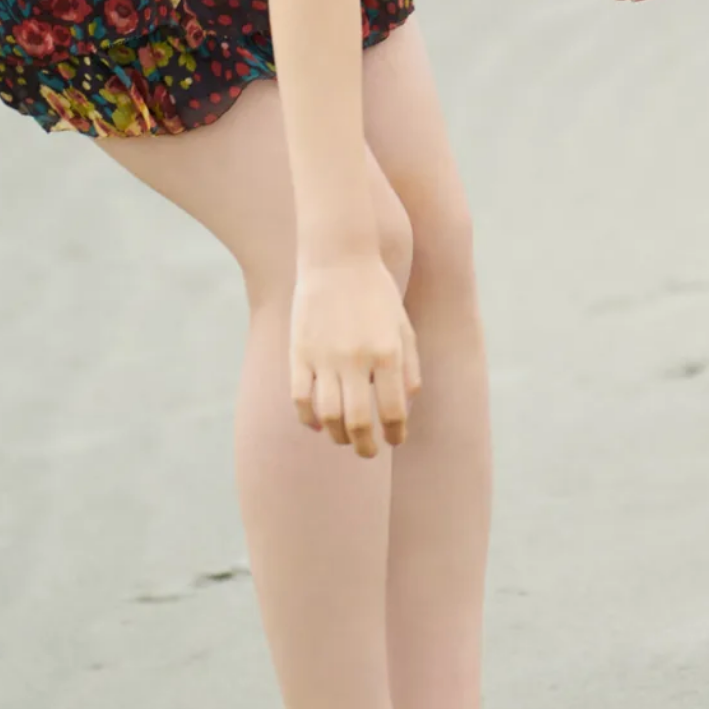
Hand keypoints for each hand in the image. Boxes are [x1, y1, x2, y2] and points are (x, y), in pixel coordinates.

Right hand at [289, 255, 421, 458]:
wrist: (338, 255)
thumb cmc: (376, 291)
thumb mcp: (403, 325)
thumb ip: (409, 366)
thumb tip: (407, 406)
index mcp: (387, 353)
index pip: (393, 412)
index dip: (395, 434)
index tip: (394, 441)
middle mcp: (356, 359)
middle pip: (358, 423)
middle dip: (365, 447)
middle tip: (368, 453)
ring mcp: (325, 357)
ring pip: (328, 417)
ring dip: (338, 436)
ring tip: (344, 438)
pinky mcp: (299, 352)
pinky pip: (300, 399)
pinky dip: (308, 419)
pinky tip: (318, 423)